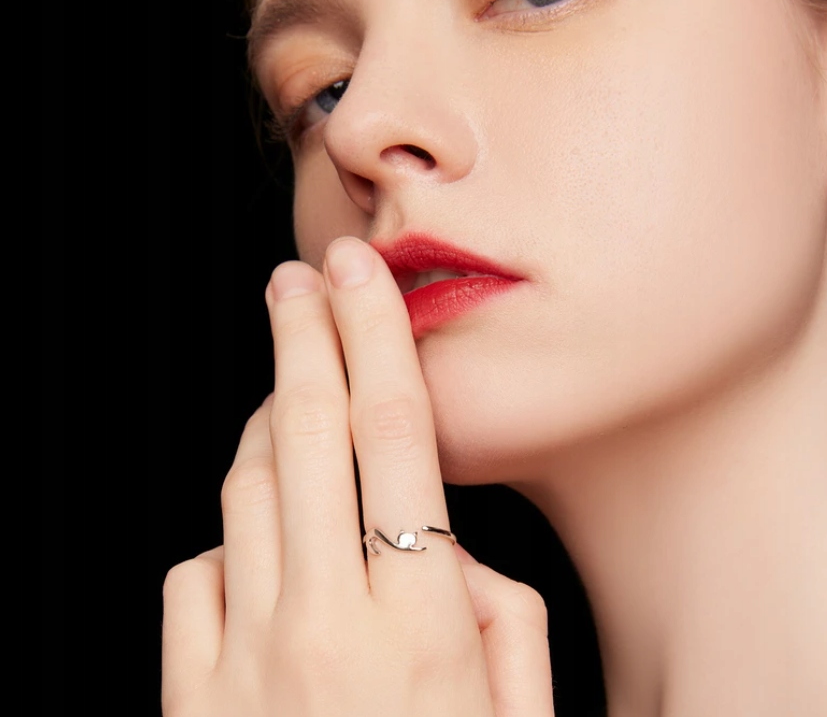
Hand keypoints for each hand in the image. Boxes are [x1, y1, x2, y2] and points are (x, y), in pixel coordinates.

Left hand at [162, 237, 553, 715]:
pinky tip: (265, 553)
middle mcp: (323, 625)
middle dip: (303, 336)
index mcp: (421, 625)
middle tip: (297, 278)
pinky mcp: (190, 693)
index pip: (396, 435)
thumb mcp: (517, 714)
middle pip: (308, 434)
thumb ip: (499, 612)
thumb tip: (450, 541)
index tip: (357, 273)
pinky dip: (233, 539)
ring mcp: (244, 659)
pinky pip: (199, 568)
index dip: (375, 337)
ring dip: (271, 424)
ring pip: (246, 486)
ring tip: (292, 396)